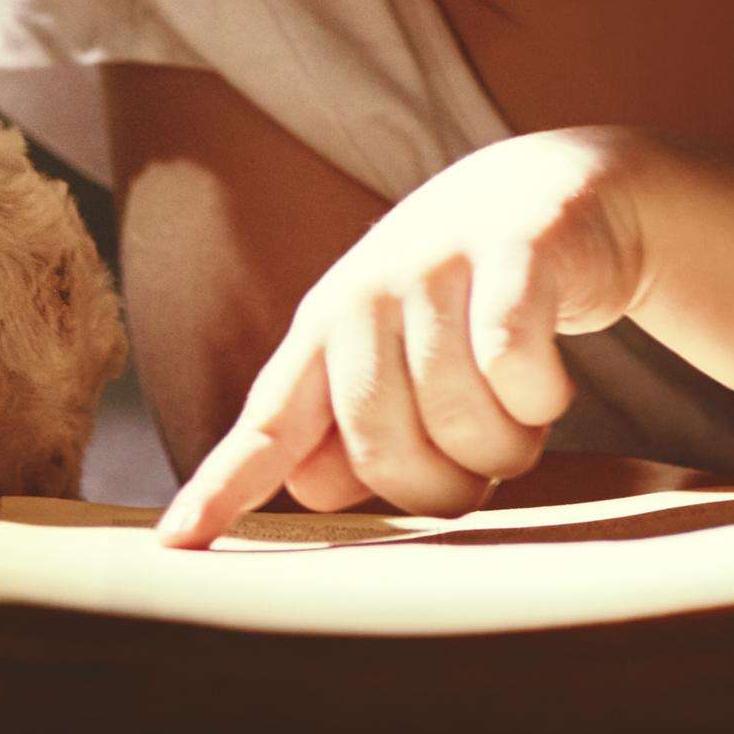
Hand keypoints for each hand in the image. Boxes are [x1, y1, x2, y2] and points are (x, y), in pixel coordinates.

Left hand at [157, 128, 655, 546]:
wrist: (556, 190)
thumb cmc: (469, 302)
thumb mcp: (400, 361)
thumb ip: (352, 430)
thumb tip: (311, 490)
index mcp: (324, 331)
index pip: (268, 424)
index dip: (225, 485)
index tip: (177, 544)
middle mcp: (365, 293)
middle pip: (381, 448)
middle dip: (441, 490)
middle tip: (477, 472)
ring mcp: (436, 264)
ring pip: (460, 419)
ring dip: (505, 448)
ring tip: (518, 423)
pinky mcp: (514, 248)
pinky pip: (515, 366)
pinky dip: (540, 398)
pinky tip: (547, 385)